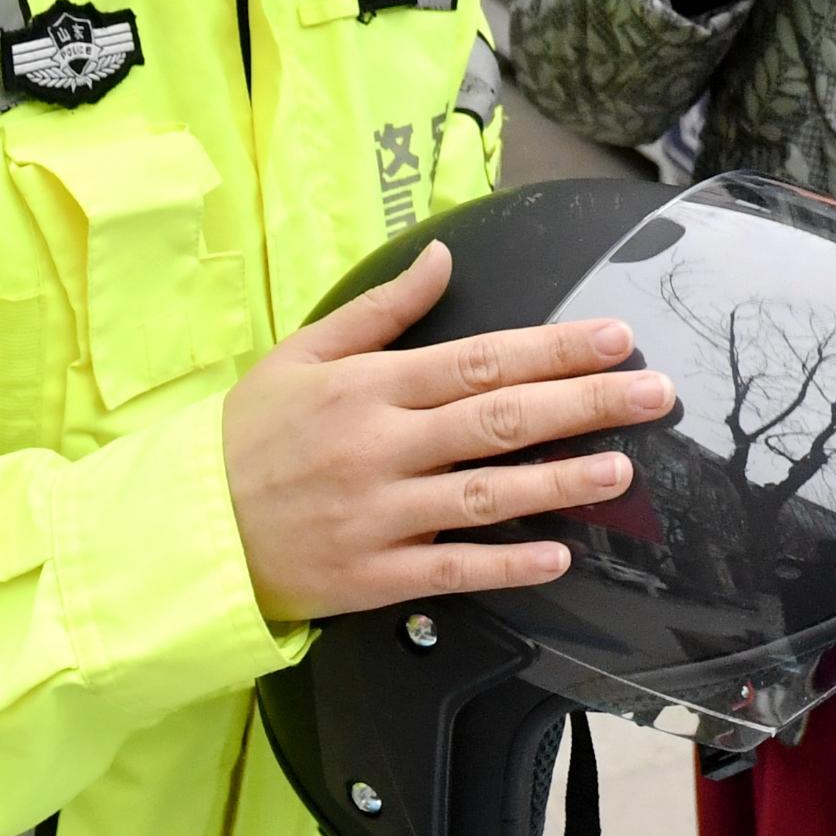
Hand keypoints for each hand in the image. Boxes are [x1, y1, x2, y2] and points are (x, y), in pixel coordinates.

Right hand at [221, 241, 673, 623]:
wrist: (182, 530)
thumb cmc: (247, 437)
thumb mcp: (302, 355)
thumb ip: (379, 311)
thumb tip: (442, 261)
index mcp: (369, 387)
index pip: (481, 360)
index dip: (554, 350)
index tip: (616, 339)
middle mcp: (381, 446)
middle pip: (501, 419)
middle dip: (585, 404)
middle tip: (654, 394)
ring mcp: (380, 514)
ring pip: (487, 492)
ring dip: (560, 480)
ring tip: (622, 469)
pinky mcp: (373, 574)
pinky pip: (452, 568)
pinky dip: (506, 563)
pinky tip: (558, 555)